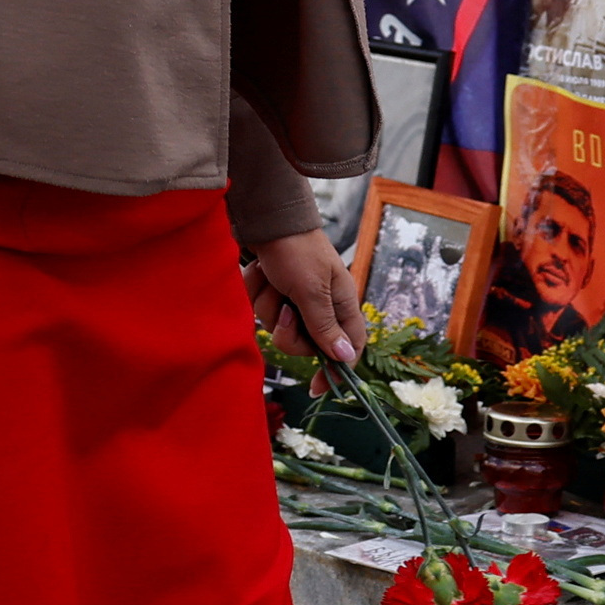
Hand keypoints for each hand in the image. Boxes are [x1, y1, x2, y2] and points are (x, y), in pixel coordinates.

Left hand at [252, 230, 362, 370]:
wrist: (267, 217)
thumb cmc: (296, 249)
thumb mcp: (311, 290)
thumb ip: (325, 325)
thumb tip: (347, 357)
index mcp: (341, 304)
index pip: (348, 347)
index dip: (335, 369)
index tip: (314, 387)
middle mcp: (319, 305)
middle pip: (304, 343)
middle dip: (287, 329)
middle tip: (285, 308)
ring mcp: (294, 299)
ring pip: (276, 326)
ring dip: (267, 304)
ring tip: (270, 279)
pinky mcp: (272, 291)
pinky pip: (259, 309)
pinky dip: (255, 292)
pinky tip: (259, 273)